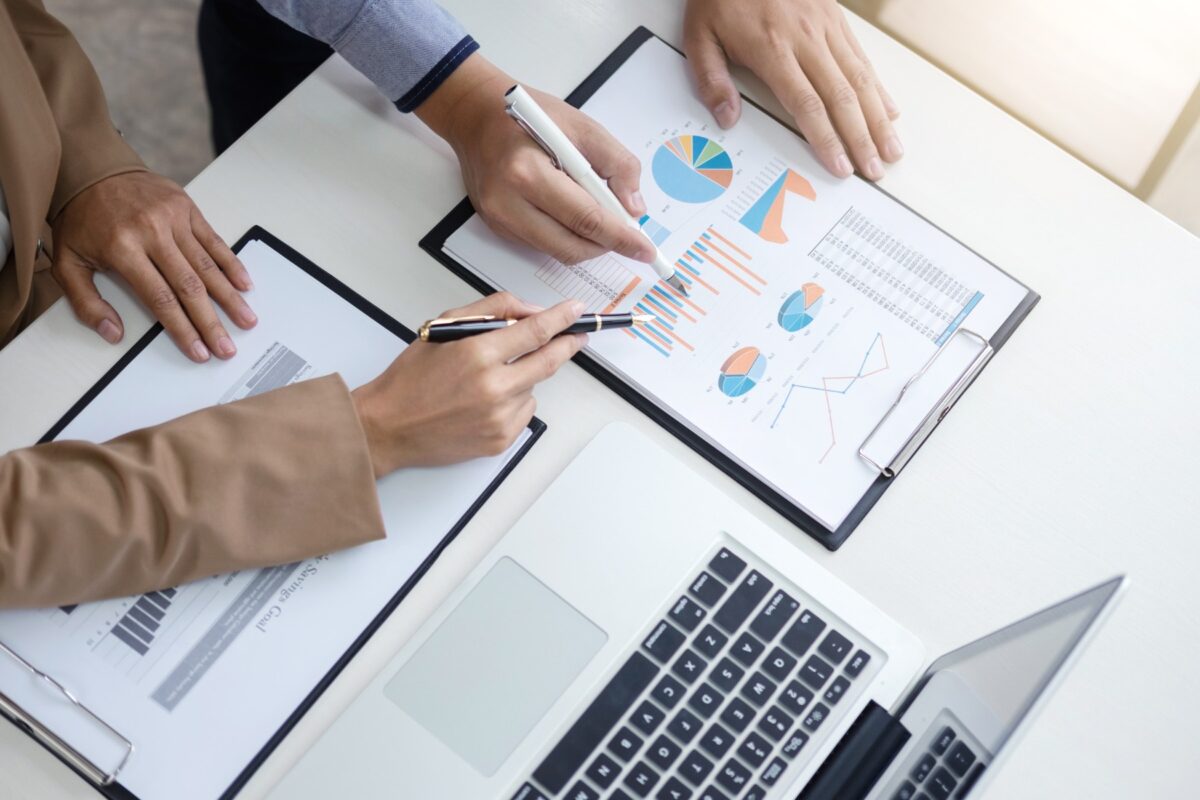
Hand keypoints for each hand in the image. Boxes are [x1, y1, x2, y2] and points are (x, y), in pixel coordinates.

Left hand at [51, 172, 256, 361]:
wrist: (92, 169)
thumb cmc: (82, 218)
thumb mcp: (67, 262)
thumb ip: (86, 302)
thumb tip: (112, 332)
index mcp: (122, 248)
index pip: (160, 298)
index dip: (183, 329)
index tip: (198, 350)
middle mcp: (152, 233)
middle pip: (190, 287)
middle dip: (211, 322)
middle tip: (227, 347)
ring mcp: (173, 219)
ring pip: (208, 267)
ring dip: (230, 298)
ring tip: (246, 320)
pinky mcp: (187, 208)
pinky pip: (214, 241)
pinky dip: (232, 264)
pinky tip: (244, 284)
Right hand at [351, 293, 585, 475]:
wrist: (388, 426)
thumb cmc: (411, 378)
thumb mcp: (444, 328)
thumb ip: (491, 311)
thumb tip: (530, 310)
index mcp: (477, 354)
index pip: (536, 331)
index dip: (562, 319)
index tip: (577, 311)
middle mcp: (493, 387)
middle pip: (548, 361)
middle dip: (567, 345)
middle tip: (575, 337)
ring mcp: (499, 417)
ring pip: (534, 387)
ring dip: (523, 377)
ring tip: (488, 381)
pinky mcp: (500, 440)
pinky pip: (524, 413)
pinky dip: (514, 403)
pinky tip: (485, 403)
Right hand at [416, 54, 655, 265]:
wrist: (476, 115)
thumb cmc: (528, 116)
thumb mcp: (582, 127)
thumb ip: (617, 164)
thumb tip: (634, 209)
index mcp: (527, 172)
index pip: (585, 218)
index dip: (620, 237)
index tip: (645, 250)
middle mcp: (507, 202)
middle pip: (571, 246)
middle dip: (605, 245)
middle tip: (626, 233)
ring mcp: (499, 218)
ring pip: (557, 251)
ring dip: (586, 243)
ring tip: (599, 217)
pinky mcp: (496, 226)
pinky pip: (542, 245)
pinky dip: (565, 236)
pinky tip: (571, 212)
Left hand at [684, 0, 901, 180]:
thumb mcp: (699, 35)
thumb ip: (711, 79)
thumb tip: (727, 117)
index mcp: (772, 48)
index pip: (807, 104)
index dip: (827, 139)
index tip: (840, 165)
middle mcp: (806, 38)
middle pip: (842, 97)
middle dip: (861, 139)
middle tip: (874, 169)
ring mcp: (826, 26)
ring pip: (860, 79)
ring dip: (878, 118)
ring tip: (890, 148)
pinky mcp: (836, 17)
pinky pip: (862, 57)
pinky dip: (878, 87)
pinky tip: (887, 109)